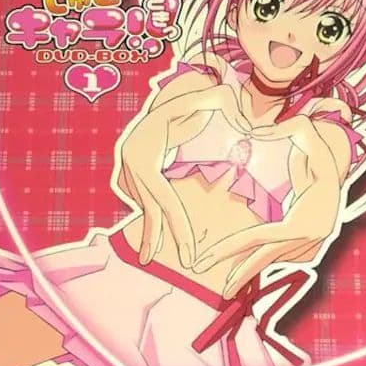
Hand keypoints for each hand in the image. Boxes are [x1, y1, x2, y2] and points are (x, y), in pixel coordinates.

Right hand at [119, 84, 251, 268]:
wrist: (145, 107)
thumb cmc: (173, 105)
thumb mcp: (190, 101)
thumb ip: (214, 100)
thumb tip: (237, 106)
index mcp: (144, 161)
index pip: (165, 202)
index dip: (178, 229)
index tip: (188, 253)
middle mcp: (133, 171)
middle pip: (153, 212)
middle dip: (163, 239)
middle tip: (182, 264)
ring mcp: (128, 176)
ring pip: (147, 209)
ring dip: (152, 233)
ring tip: (150, 257)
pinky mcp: (129, 178)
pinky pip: (145, 203)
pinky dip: (150, 222)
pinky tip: (150, 240)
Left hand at [193, 115, 342, 297]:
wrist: (343, 181)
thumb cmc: (323, 159)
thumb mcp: (313, 142)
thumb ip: (298, 131)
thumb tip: (270, 126)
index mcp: (302, 223)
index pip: (259, 239)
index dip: (232, 249)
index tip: (209, 258)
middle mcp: (307, 240)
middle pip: (265, 260)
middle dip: (240, 275)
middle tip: (219, 292)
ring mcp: (310, 248)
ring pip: (273, 262)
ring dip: (250, 272)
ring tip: (227, 286)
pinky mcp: (310, 251)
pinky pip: (281, 258)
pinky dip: (263, 264)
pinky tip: (248, 271)